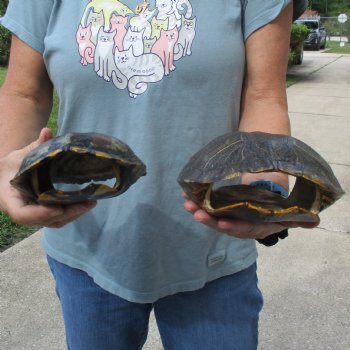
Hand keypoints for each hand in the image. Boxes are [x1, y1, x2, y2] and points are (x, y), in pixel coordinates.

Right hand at [0, 128, 96, 227]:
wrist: (7, 175)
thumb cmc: (10, 166)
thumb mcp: (18, 155)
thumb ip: (34, 146)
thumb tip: (47, 132)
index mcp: (10, 199)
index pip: (21, 214)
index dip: (40, 214)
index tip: (58, 209)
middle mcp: (23, 211)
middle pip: (45, 220)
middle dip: (67, 213)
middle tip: (87, 204)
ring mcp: (35, 214)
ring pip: (54, 222)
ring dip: (73, 215)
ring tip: (91, 203)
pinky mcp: (44, 213)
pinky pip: (58, 218)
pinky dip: (72, 213)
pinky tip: (85, 204)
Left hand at [182, 193, 318, 239]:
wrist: (265, 200)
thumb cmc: (275, 206)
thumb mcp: (287, 212)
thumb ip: (298, 218)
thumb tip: (315, 221)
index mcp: (256, 227)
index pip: (245, 229)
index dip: (234, 227)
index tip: (222, 223)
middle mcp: (240, 225)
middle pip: (224, 224)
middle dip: (209, 220)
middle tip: (196, 212)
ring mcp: (228, 218)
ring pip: (212, 217)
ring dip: (199, 211)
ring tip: (187, 203)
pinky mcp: (220, 210)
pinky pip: (208, 208)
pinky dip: (197, 203)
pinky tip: (187, 196)